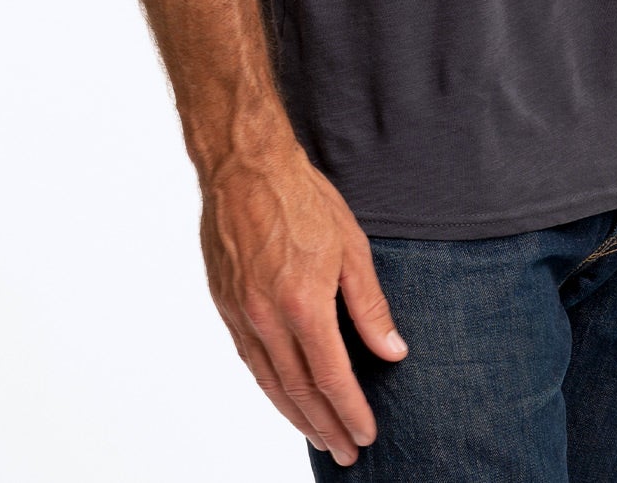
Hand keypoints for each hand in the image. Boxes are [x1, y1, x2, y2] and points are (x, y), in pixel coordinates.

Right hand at [201, 139, 408, 465]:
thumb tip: (392, 351)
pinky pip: (249, 359)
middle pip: (299, 391)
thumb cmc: (301, 197)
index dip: (350, 411)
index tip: (366, 434)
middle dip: (325, 426)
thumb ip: (371, 306)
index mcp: (303, 303)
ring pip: (269, 382)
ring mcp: (241, 313)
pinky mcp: (224, 304)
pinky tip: (283, 397)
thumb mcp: (352, 246)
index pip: (331, 378)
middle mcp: (266, 317)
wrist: (244, 165)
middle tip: (346, 451)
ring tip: (319, 437)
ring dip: (296, 416)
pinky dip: (269, 387)